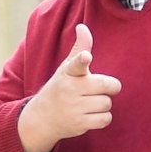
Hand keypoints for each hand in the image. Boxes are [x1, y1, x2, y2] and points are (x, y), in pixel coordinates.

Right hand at [18, 23, 120, 151]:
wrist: (43, 118)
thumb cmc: (61, 87)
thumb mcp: (67, 68)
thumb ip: (80, 48)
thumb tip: (82, 27)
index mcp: (69, 72)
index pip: (76, 63)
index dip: (82, 59)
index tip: (86, 57)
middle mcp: (70, 89)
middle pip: (107, 86)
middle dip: (107, 88)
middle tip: (96, 89)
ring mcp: (74, 107)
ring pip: (107, 103)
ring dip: (103, 104)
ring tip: (89, 103)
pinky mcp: (79, 124)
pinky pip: (105, 119)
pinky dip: (103, 118)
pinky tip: (91, 115)